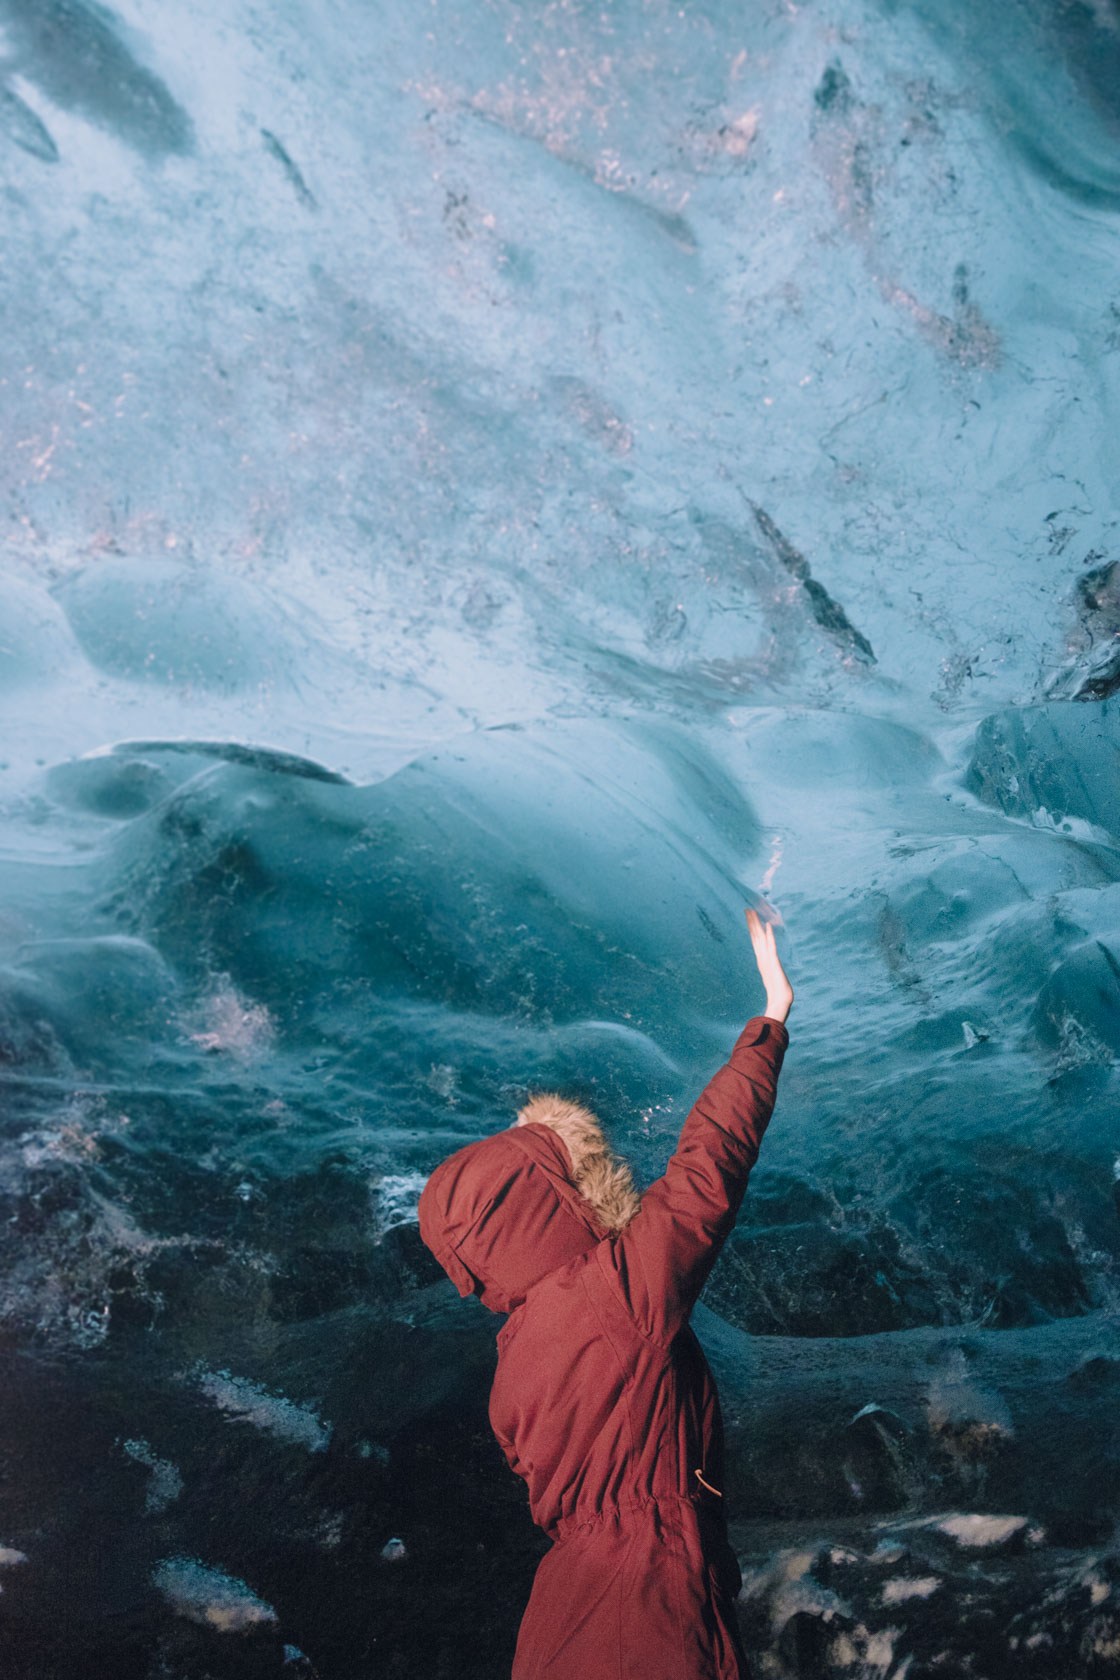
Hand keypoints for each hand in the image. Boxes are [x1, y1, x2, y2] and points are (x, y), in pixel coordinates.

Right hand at [745, 907, 792, 1023]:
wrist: (780, 1002)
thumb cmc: (778, 992)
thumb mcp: (772, 977)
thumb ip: (769, 972)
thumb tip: (768, 970)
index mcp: (762, 960)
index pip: (756, 940)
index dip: (752, 928)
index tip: (749, 916)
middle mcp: (762, 957)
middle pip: (755, 936)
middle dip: (751, 922)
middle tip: (746, 909)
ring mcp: (767, 959)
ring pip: (760, 938)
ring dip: (757, 925)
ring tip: (752, 912)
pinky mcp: (774, 962)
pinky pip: (771, 946)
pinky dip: (770, 936)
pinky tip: (768, 926)